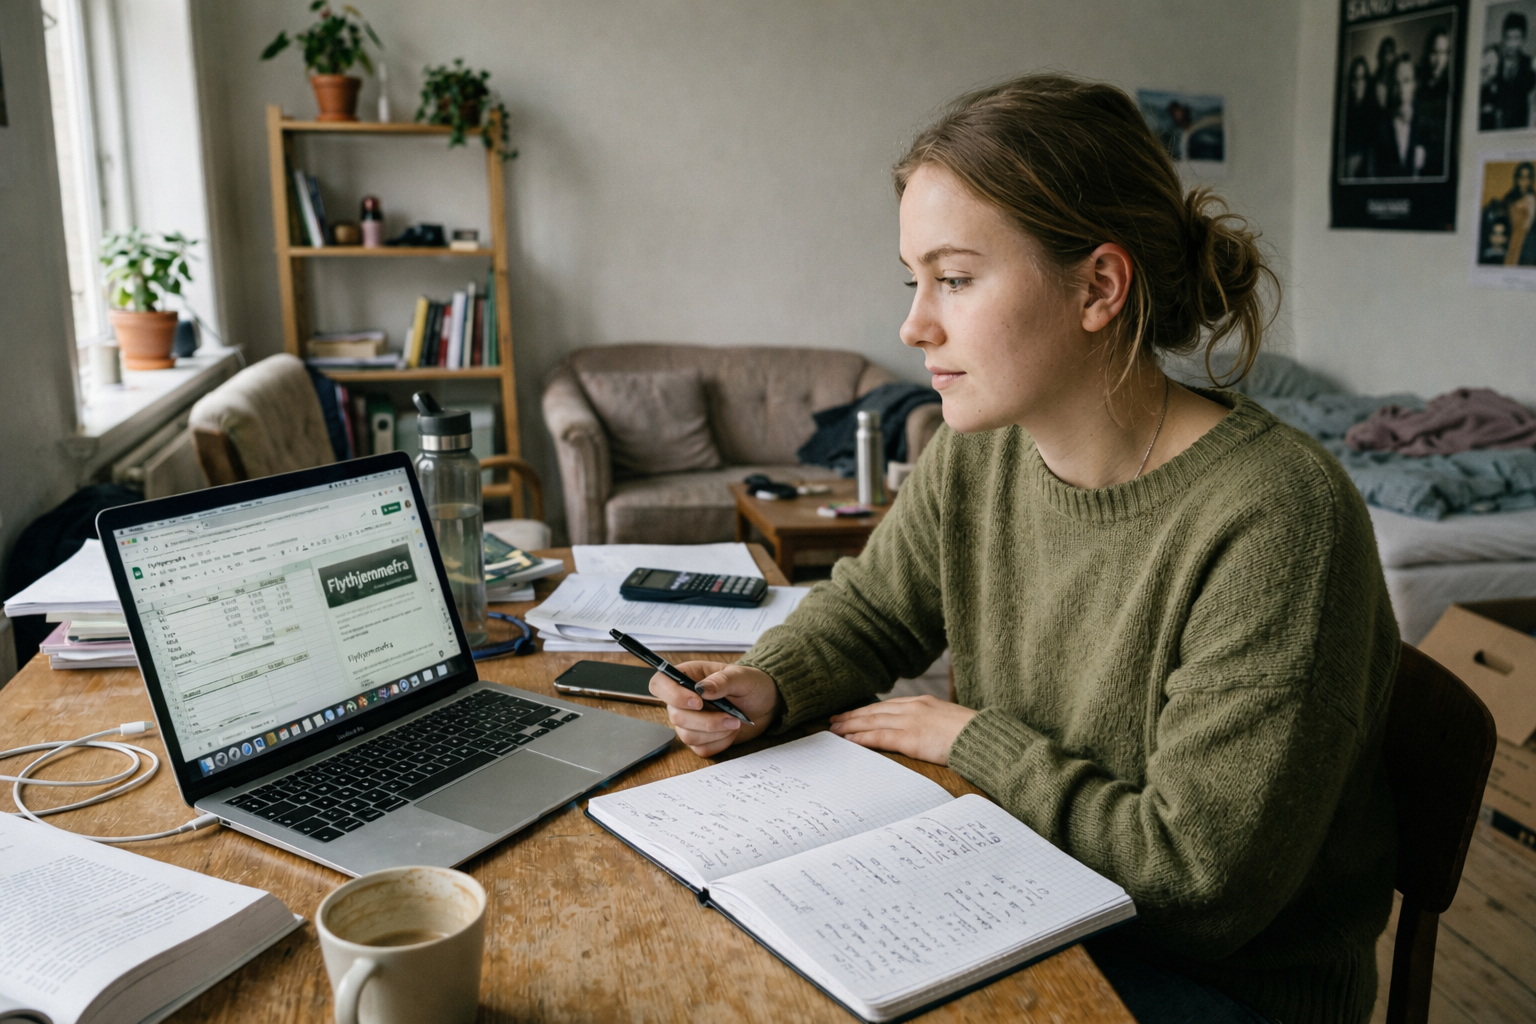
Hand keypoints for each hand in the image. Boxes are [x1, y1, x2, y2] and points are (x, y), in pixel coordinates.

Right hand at [649, 661, 779, 756]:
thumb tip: (702, 689)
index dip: (671, 695)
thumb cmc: (753, 684)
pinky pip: (701, 749)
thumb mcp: (742, 677)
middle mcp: (683, 700)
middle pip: (675, 716)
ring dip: (715, 731)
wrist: (766, 704)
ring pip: (687, 736)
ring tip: (735, 722)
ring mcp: (690, 722)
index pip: (659, 684)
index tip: (697, 702)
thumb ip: (722, 681)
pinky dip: (720, 742)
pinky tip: (731, 731)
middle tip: (731, 715)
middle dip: (707, 720)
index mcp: (688, 677)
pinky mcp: (700, 740)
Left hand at [828, 695, 976, 765]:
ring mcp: (911, 722)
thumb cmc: (972, 734)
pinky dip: (862, 738)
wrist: (984, 738)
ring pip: (872, 721)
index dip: (868, 710)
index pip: (888, 705)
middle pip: (875, 711)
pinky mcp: (910, 738)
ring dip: (851, 726)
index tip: (853, 713)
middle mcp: (913, 707)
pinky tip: (849, 740)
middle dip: (853, 716)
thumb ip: (932, 723)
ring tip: (835, 730)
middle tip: (834, 720)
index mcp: (923, 702)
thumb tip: (924, 732)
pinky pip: (879, 737)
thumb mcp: (950, 721)